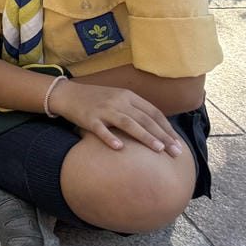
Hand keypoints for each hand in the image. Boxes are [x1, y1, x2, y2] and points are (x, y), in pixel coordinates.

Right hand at [51, 79, 185, 155]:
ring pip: (128, 123)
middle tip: (176, 152)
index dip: (167, 128)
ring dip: (145, 136)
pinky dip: (110, 138)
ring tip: (158, 149)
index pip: (153, 112)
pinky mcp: (89, 118)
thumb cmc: (95, 99)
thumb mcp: (117, 98)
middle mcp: (118, 101)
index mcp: (127, 96)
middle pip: (144, 119)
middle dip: (162, 136)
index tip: (178, 142)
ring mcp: (103, 109)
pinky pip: (101, 129)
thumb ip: (135, 109)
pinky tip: (120, 148)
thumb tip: (157, 128)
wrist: (67, 94)